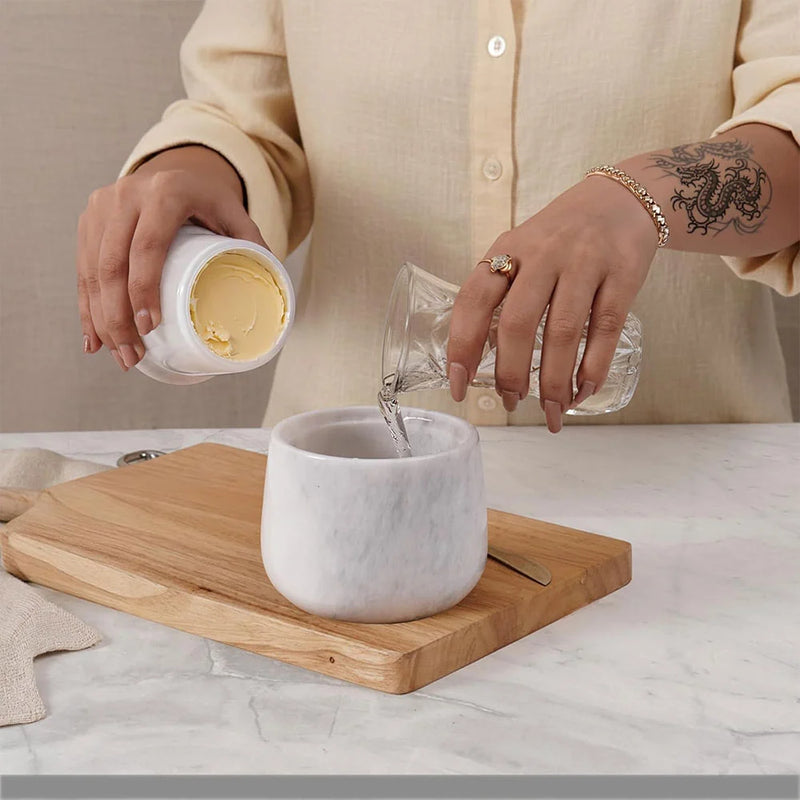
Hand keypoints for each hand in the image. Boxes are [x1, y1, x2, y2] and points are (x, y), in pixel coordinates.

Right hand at [76, 145, 266, 370]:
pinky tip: (94, 340)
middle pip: (112, 263)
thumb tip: (270, 290)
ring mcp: (102, 206)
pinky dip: (87, 307)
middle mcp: (126, 195)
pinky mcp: (89, 221)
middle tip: (132, 356)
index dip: (144, 289)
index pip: (147, 246)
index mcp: (165, 193)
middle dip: (118, 317)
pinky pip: (83, 269)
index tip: (149, 327)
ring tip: (120, 357)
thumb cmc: (210, 200)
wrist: (178, 169)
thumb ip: (252, 246)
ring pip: (92, 270)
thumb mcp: (236, 215)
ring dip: (101, 320)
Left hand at [447, 175, 657, 431]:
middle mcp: (542, 255)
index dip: (461, 347)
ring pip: (562, 332)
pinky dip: (592, 369)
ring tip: (552, 410)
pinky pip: (604, 331)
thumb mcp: (520, 250)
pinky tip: (582, 392)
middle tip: (511, 402)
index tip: (458, 386)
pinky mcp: (623, 275)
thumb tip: (479, 357)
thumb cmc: (560, 237)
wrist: (623, 199)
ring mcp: (584, 263)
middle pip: (516, 323)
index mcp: (507, 249)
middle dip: (510, 373)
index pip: (472, 301)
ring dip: (553, 381)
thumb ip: (499, 293)